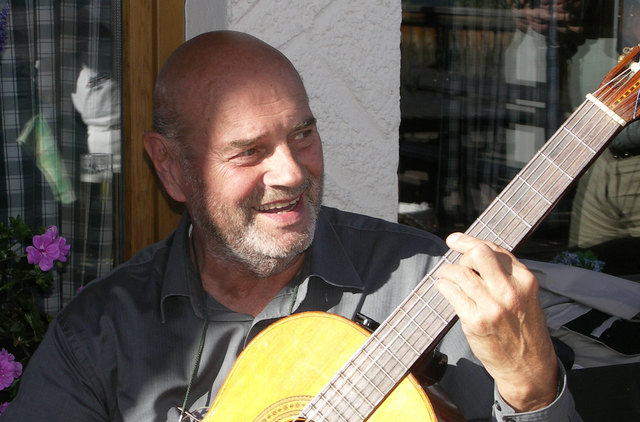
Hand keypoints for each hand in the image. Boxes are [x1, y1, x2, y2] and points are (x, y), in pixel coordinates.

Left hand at [435, 233, 557, 411]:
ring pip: (460, 273)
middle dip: (461, 250)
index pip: (495, 249)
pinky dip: (443, 286)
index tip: (456, 240)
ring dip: (446, 271)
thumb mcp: (525, 296)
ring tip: (444, 275)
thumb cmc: (524, 329)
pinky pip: (451, 292)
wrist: (528, 366)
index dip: (471, 241)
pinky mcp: (475, 321)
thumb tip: (475, 253)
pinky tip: (444, 288)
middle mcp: (509, 291)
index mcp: (524, 281)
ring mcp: (492, 306)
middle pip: (478, 254)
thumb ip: (506, 275)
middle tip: (454, 257)